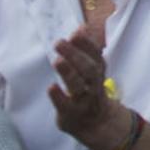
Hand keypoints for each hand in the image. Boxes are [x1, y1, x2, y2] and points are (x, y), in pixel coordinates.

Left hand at [48, 26, 125, 149]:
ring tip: (57, 61)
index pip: (96, 55)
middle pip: (88, 69)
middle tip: (59, 42)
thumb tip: (82, 26)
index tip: (76, 32)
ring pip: (79, 86)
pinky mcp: (71, 114)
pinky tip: (51, 87)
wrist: (98, 123)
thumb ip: (87, 49)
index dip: (87, 44)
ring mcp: (83, 101)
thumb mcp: (93, 69)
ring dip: (69, 73)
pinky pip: (65, 105)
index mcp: (98, 72)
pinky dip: (59, 96)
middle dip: (75, 55)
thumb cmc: (90, 90)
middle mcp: (93, 85)